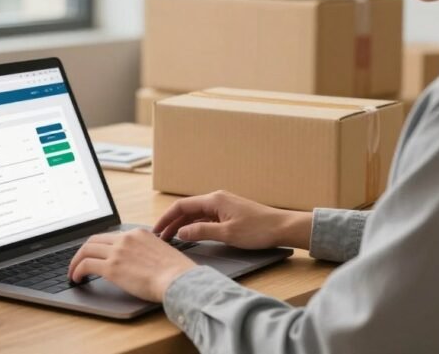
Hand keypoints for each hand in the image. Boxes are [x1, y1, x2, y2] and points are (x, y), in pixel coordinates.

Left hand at [67, 228, 197, 301]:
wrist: (178, 279)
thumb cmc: (176, 272)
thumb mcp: (161, 251)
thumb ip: (146, 251)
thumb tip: (138, 261)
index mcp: (138, 233)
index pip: (111, 236)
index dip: (99, 246)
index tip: (95, 254)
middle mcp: (125, 238)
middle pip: (94, 240)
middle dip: (83, 251)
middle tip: (78, 261)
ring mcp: (117, 252)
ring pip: (86, 250)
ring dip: (76, 261)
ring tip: (73, 272)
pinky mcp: (112, 267)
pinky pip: (86, 265)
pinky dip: (77, 270)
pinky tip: (77, 278)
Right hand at [152, 190, 311, 249]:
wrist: (282, 228)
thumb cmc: (258, 230)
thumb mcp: (227, 234)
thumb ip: (202, 231)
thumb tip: (181, 232)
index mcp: (214, 200)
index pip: (182, 206)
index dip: (166, 218)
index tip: (156, 230)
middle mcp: (217, 199)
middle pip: (187, 209)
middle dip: (172, 222)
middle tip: (160, 238)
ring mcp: (223, 206)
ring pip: (196, 214)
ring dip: (183, 225)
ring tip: (172, 238)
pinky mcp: (229, 213)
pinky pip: (206, 218)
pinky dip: (195, 226)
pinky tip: (191, 235)